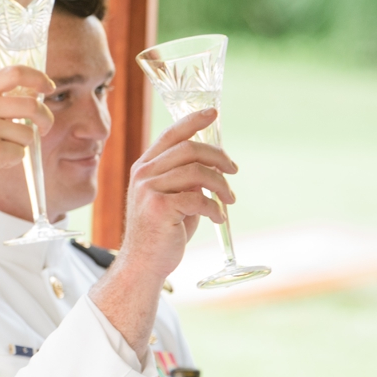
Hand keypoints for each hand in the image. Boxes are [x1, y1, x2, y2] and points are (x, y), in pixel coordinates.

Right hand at [0, 65, 53, 207]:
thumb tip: (34, 96)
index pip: (15, 72)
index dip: (38, 78)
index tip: (49, 87)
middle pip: (31, 104)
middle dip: (45, 118)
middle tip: (44, 128)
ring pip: (28, 132)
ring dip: (22, 144)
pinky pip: (20, 153)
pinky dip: (12, 160)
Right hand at [118, 107, 236, 281]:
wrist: (143, 263)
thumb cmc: (163, 231)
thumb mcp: (173, 197)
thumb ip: (186, 178)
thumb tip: (215, 163)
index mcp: (145, 167)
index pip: (171, 135)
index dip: (193, 121)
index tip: (214, 114)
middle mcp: (144, 174)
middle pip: (189, 149)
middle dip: (218, 157)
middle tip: (233, 171)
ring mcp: (148, 189)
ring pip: (197, 172)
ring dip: (221, 186)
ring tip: (229, 200)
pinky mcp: (160, 207)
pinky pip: (198, 199)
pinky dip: (215, 209)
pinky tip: (218, 219)